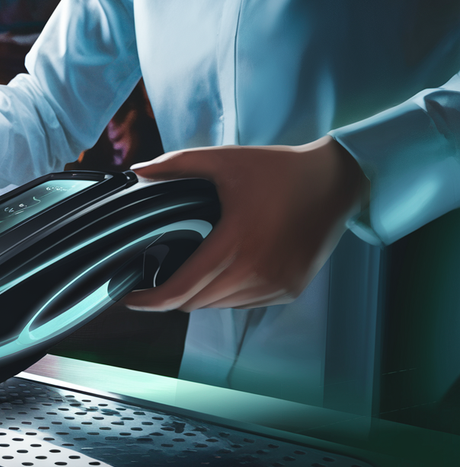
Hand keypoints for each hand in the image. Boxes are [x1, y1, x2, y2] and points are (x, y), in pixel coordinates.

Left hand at [123, 136, 368, 310]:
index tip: (128, 298)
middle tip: (151, 280)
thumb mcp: (225, 160)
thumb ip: (177, 165)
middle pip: (195, 303)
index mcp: (236, 245)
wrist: (337, 181)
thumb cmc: (279, 170)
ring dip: (198, 295)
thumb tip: (137, 171)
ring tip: (186, 272)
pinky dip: (225, 294)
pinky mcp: (289, 290)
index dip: (150, 301)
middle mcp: (256, 273)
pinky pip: (243, 303)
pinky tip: (221, 272)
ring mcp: (276, 286)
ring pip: (218, 306)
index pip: (181, 290)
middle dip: (169, 297)